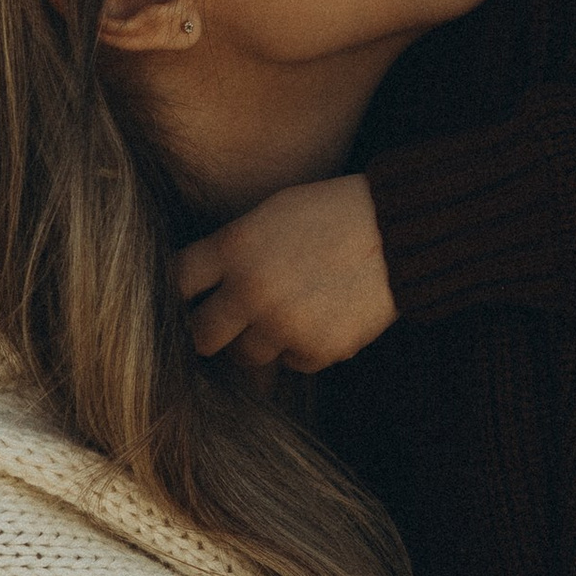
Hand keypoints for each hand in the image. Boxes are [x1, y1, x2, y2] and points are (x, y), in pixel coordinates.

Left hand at [176, 176, 398, 372]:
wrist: (398, 231)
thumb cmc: (330, 214)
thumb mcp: (270, 212)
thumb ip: (231, 249)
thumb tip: (198, 286)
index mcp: (234, 249)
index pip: (177, 284)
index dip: (180, 293)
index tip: (190, 298)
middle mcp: (252, 291)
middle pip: (201, 337)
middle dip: (211, 332)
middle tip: (226, 323)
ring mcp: (285, 325)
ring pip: (247, 356)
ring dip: (259, 341)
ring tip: (285, 312)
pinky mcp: (318, 350)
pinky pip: (292, 363)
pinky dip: (301, 347)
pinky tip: (321, 316)